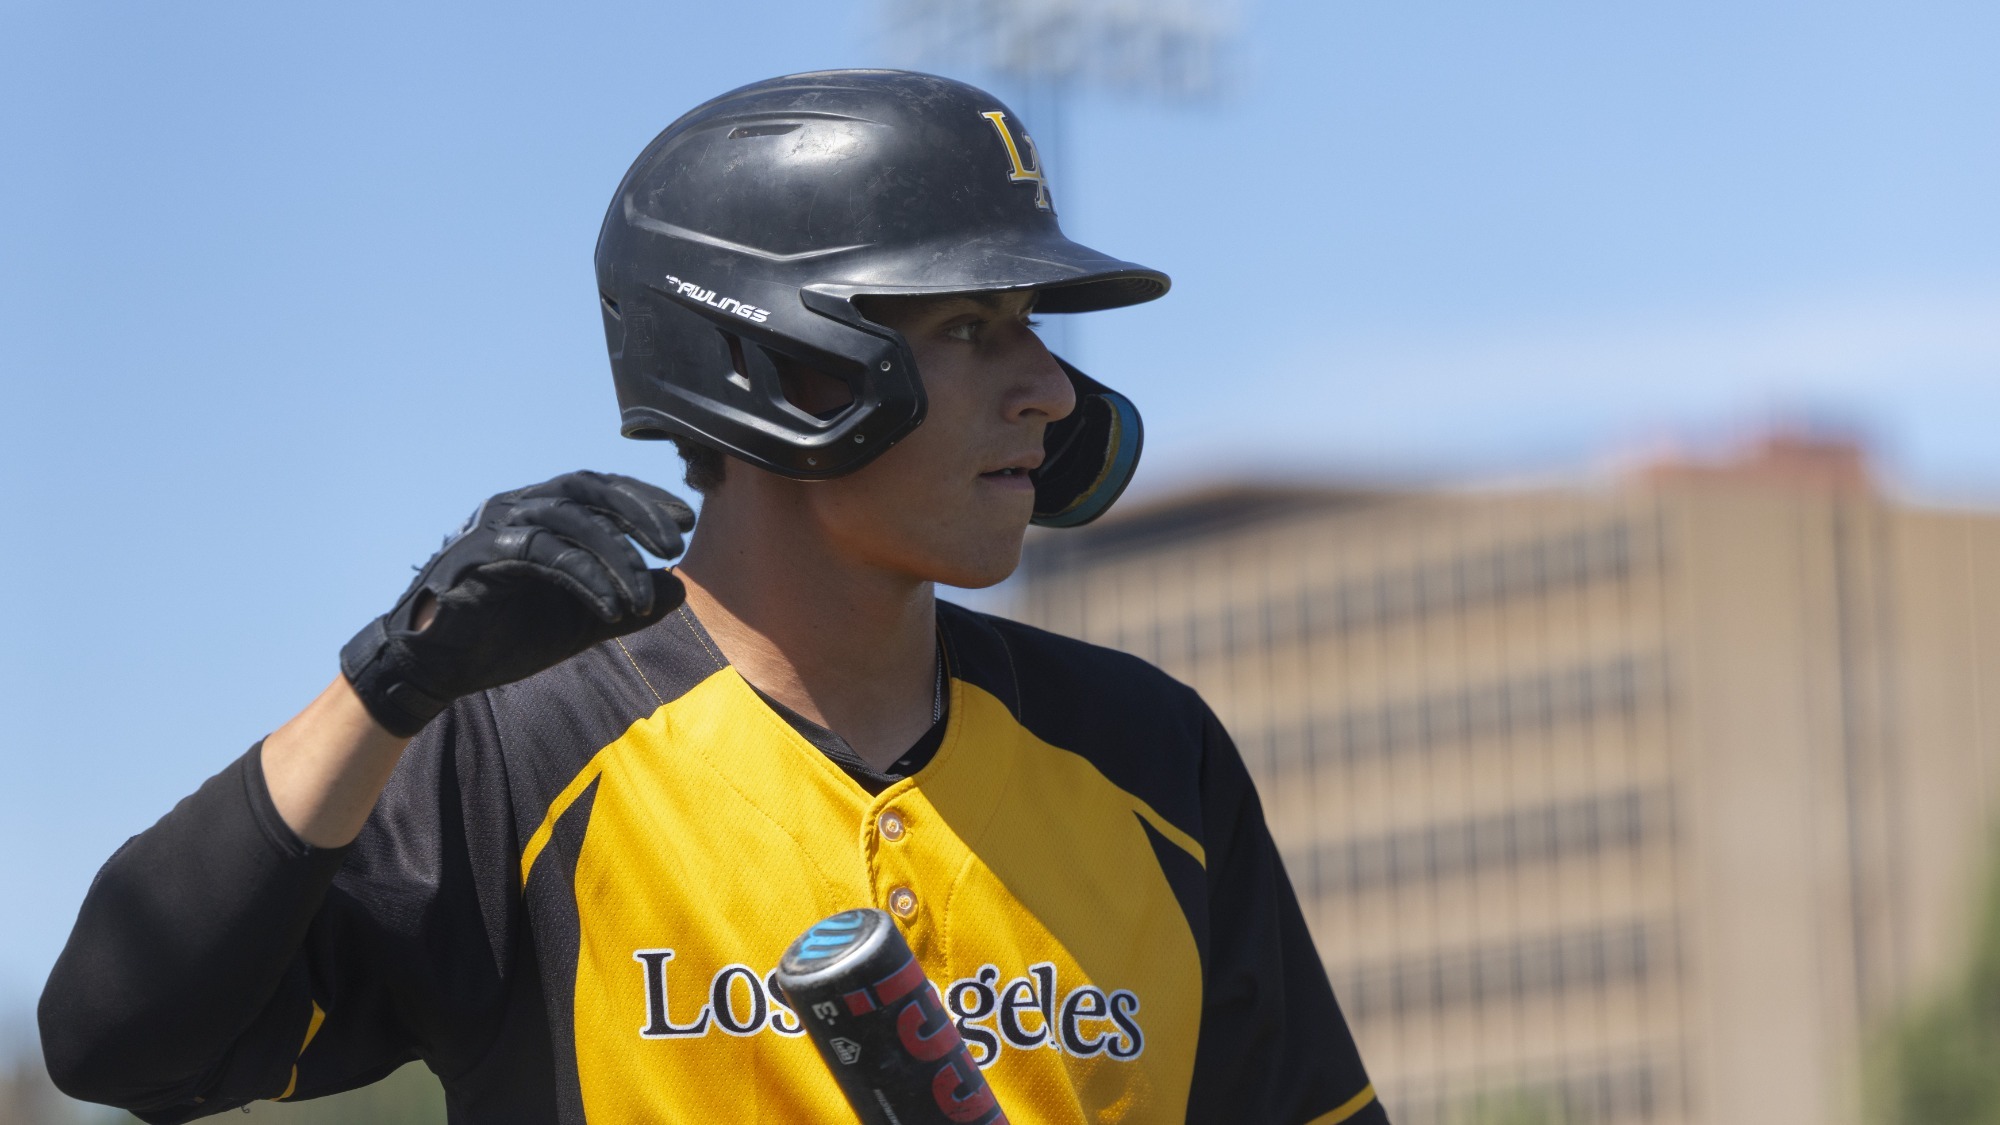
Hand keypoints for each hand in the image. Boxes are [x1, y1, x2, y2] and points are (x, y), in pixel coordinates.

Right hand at [339, 471, 694, 735]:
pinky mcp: (480, 554)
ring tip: (643, 595)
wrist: (439, 669)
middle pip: (589, 489)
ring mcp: (495, 526)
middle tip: (675, 544)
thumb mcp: (582, 623)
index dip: (646, 499)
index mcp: (541, 512)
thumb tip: (682, 589)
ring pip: (570, 519)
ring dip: (616, 555)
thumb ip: (630, 606)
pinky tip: (613, 610)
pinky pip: (543, 552)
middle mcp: (517, 506)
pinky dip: (585, 577)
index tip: (684, 522)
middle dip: (638, 512)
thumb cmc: (507, 637)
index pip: (602, 489)